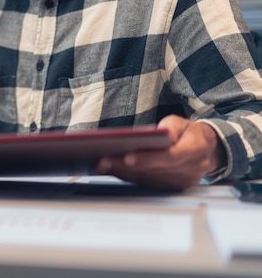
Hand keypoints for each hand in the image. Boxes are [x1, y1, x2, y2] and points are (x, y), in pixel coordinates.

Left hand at [95, 115, 226, 189]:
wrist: (206, 149)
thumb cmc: (189, 133)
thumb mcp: (182, 122)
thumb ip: (171, 126)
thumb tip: (161, 133)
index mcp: (196, 150)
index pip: (171, 157)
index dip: (149, 158)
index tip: (128, 157)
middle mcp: (191, 170)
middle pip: (155, 170)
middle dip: (127, 166)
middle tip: (104, 160)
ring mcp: (183, 182)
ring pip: (149, 179)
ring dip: (123, 173)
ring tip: (102, 165)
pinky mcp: (173, 187)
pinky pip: (148, 183)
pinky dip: (129, 177)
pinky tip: (112, 170)